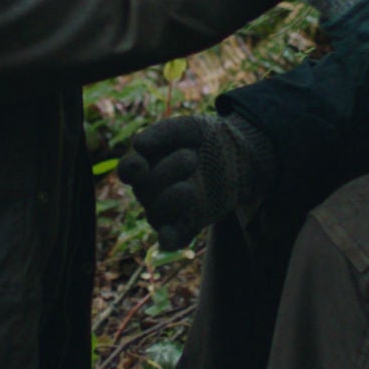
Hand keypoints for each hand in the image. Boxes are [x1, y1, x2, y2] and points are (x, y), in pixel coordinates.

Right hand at [117, 113, 275, 250]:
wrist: (240, 156)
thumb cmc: (207, 139)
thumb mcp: (191, 128)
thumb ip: (165, 132)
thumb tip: (138, 144)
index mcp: (148, 163)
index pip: (128, 170)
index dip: (130, 170)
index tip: (140, 164)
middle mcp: (152, 190)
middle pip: (145, 190)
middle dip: (165, 174)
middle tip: (191, 158)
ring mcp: (169, 211)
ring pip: (155, 216)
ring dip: (169, 203)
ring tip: (189, 188)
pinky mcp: (188, 226)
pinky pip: (172, 239)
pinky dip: (169, 239)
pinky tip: (169, 236)